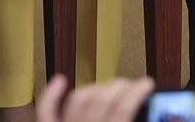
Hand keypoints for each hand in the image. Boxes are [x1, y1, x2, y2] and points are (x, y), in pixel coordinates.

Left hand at [35, 73, 154, 121]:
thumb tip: (148, 114)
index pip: (122, 110)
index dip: (137, 92)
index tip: (146, 82)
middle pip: (102, 100)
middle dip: (119, 87)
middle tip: (131, 84)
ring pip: (78, 99)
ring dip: (95, 88)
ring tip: (108, 86)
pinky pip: (46, 109)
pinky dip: (53, 93)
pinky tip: (61, 80)